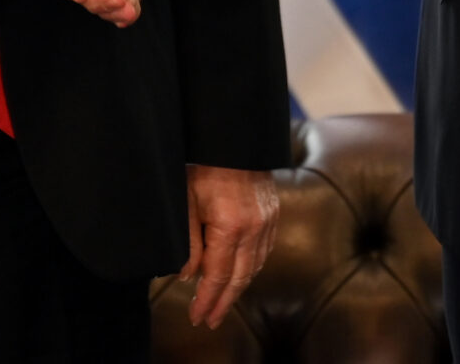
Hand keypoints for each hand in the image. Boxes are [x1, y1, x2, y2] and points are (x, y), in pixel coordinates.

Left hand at [178, 164, 278, 328]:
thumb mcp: (186, 202)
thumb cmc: (205, 167)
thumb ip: (187, 242)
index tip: (197, 317)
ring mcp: (268, 221)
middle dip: (224, 303)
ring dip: (238, 288)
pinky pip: (264, 251)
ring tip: (223, 303)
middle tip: (210, 320)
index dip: (206, 300)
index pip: (218, 275)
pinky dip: (252, 268)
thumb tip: (187, 276)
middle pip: (240, 277)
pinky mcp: (273, 213)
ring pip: (255, 266)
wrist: (234, 139)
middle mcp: (255, 228)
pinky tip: (241, 274)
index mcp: (231, 226)